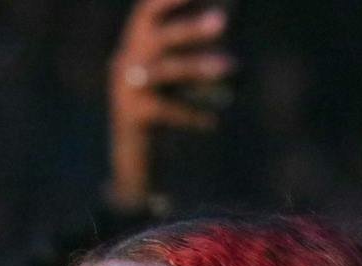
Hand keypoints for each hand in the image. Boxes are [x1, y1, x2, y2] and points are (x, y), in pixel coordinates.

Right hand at [107, 0, 232, 208]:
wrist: (134, 154)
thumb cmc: (165, 104)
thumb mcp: (179, 74)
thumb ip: (201, 49)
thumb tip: (230, 18)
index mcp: (138, 40)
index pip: (151, 8)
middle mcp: (128, 57)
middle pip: (162, 36)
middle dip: (193, 27)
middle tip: (226, 19)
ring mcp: (127, 87)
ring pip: (168, 70)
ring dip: (201, 66)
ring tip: (234, 65)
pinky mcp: (133, 116)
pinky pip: (168, 111)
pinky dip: (192, 114)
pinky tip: (213, 121)